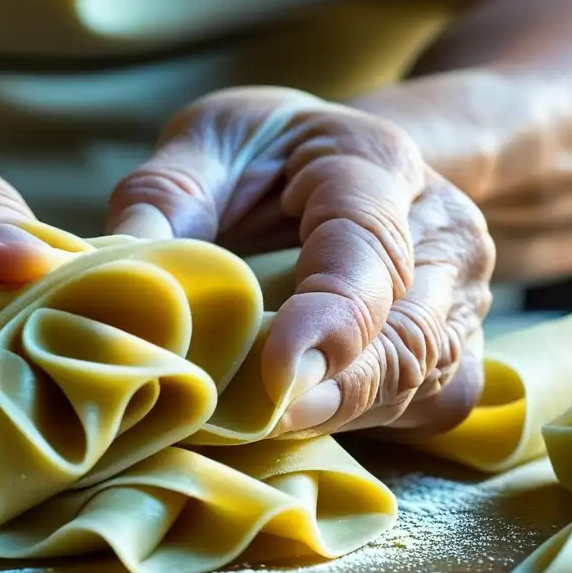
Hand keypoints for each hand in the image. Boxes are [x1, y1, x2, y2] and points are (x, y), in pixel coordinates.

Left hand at [107, 87, 495, 438]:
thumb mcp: (210, 143)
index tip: (276, 375)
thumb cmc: (269, 154)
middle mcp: (439, 232)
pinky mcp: (455, 344)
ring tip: (263, 429)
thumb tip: (114, 264)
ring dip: (344, 415)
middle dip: (336, 391)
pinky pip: (431, 406)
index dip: (329, 318)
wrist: (341, 163)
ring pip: (422, 378)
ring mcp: (457, 294)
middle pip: (409, 332)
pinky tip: (308, 422)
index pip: (368, 248)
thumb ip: (165, 195)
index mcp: (375, 163)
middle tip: (257, 427)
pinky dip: (370, 425)